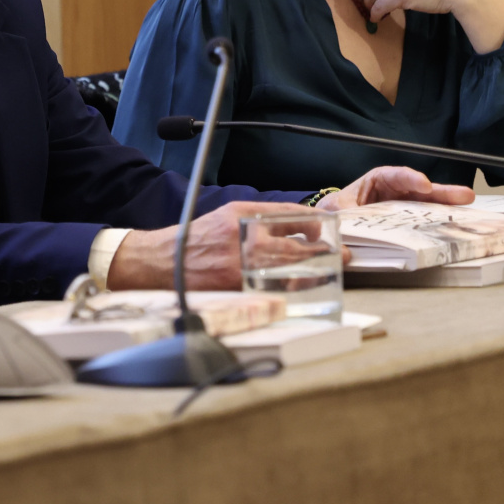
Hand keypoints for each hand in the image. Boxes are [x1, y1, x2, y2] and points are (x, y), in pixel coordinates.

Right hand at [108, 201, 312, 291]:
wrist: (163, 262)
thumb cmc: (198, 240)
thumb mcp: (228, 216)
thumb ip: (262, 218)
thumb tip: (301, 226)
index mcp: (242, 216)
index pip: (290, 215)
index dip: (316, 223)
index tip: (327, 230)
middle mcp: (242, 238)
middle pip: (296, 246)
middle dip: (324, 252)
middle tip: (340, 256)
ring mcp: (240, 265)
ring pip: (290, 270)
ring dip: (314, 271)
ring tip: (328, 272)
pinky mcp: (237, 288)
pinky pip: (275, 289)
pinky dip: (293, 288)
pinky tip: (303, 287)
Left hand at [315, 165, 474, 210]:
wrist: (335, 225)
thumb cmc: (337, 210)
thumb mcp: (335, 208)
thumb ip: (341, 213)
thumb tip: (344, 223)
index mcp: (375, 182)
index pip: (393, 175)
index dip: (410, 178)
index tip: (423, 184)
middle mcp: (394, 192)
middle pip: (419, 189)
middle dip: (441, 191)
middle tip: (463, 195)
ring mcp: (404, 207)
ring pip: (427, 204)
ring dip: (447, 205)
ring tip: (467, 205)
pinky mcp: (407, 222)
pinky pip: (423, 222)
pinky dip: (438, 223)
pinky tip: (454, 225)